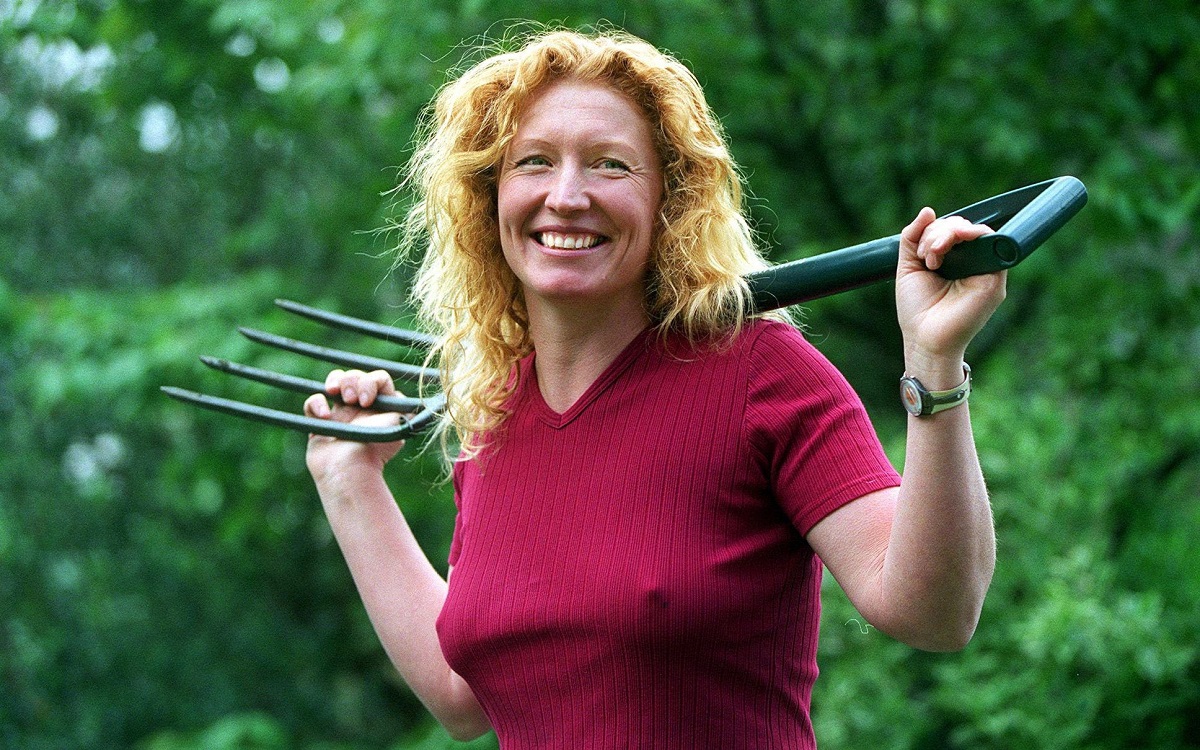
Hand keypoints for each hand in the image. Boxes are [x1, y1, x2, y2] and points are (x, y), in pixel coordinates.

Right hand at [303, 369, 406, 486]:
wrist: (350, 471)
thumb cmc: (376, 448)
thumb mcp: (401, 422)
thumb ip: (406, 405)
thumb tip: (415, 397)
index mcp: (382, 406)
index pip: (379, 378)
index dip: (372, 382)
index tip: (367, 401)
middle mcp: (363, 408)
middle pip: (356, 375)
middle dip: (353, 381)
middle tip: (352, 401)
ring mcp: (341, 414)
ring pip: (335, 381)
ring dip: (336, 381)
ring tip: (335, 394)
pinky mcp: (321, 423)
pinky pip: (313, 401)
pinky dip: (316, 403)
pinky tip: (324, 416)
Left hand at [896, 208, 1006, 385]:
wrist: (924, 340)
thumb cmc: (918, 310)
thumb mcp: (909, 266)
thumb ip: (913, 238)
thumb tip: (927, 210)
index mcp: (956, 261)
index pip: (952, 229)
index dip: (937, 229)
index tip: (920, 249)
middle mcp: (974, 263)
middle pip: (963, 226)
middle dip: (938, 232)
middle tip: (925, 256)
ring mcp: (986, 270)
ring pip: (975, 231)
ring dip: (946, 235)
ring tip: (931, 259)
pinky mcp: (993, 279)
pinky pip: (991, 243)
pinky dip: (964, 240)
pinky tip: (941, 258)